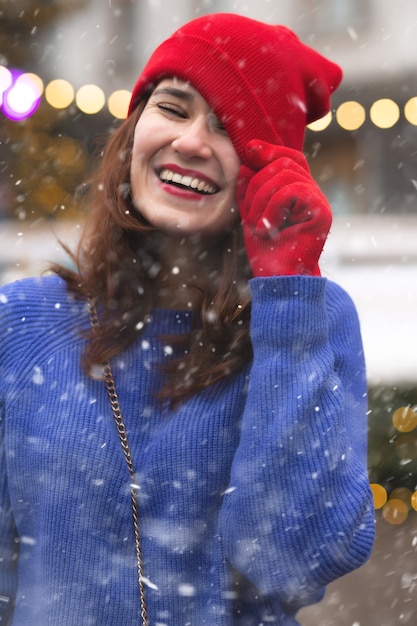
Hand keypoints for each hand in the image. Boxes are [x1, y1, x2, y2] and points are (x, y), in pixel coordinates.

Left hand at [236, 140, 331, 276]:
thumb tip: (246, 163)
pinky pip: (291, 192)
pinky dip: (272, 208)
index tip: (249, 150)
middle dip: (258, 183)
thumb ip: (249, 191)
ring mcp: (319, 202)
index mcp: (297, 191)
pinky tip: (269, 228)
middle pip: (284, 162)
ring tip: (258, 225)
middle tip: (250, 215)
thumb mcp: (251, 214)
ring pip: (285, 175)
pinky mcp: (321, 212)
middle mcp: (312, 193)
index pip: (289, 158)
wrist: (279, 279)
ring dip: (261, 199)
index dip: (270, 150)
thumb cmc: (267, 251)